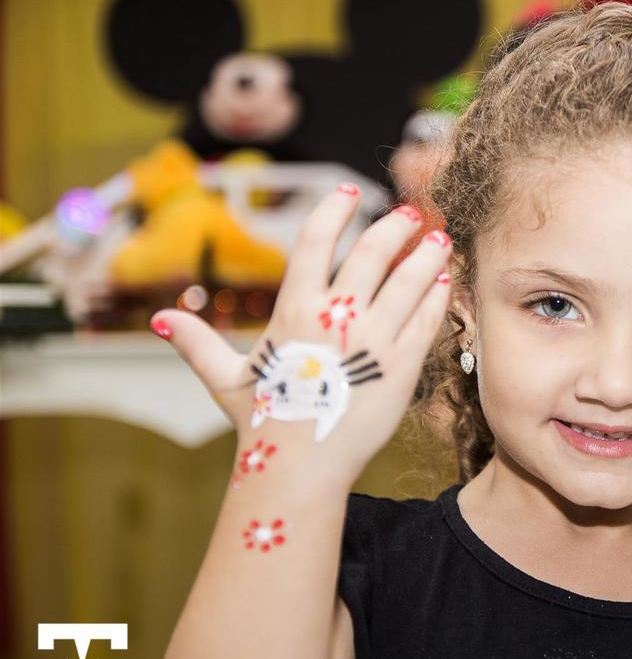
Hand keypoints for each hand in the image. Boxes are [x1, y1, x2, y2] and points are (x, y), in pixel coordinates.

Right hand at [151, 184, 452, 477]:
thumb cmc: (265, 423)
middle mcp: (336, 317)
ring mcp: (373, 340)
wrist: (303, 467)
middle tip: (408, 213)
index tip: (350, 191)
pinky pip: (427, 320)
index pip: (315, 240)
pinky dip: (438, 296)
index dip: (334, 210)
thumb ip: (197, 344)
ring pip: (409, 281)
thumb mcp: (226, 380)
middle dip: (392, 227)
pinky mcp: (402, 366)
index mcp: (294, 310)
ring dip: (426, 254)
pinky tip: (445, 281)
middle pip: (372, 253)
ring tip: (439, 237)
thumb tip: (158, 320)